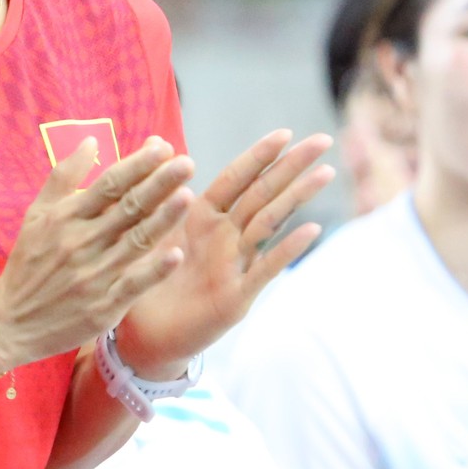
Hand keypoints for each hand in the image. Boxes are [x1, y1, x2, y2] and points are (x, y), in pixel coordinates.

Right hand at [0, 140, 193, 377]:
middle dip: (159, 184)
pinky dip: (154, 270)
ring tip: (187, 196)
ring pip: (135, 242)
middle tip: (187, 164)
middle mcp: (81, 242)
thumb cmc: (28, 264)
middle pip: (127, 208)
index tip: (163, 148)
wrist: (10, 323)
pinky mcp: (102, 307)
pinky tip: (175, 254)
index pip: (108, 184)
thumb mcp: (36, 214)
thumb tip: (90, 139)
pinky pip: (133, 285)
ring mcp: (93, 275)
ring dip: (163, 219)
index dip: (137, 165)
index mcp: (66, 217)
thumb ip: (62, 176)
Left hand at [115, 129, 333, 375]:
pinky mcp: (237, 296)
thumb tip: (153, 141)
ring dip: (297, 196)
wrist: (142, 335)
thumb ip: (156, 190)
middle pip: (262, 193)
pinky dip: (287, 248)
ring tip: (325, 173)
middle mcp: (224, 236)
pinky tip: (311, 229)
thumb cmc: (147, 279)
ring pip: (269, 222)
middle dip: (292, 166)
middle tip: (323, 140)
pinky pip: (265, 268)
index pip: (236, 178)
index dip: (258, 156)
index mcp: (202, 217)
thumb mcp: (148, 231)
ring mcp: (235, 264)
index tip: (285, 133)